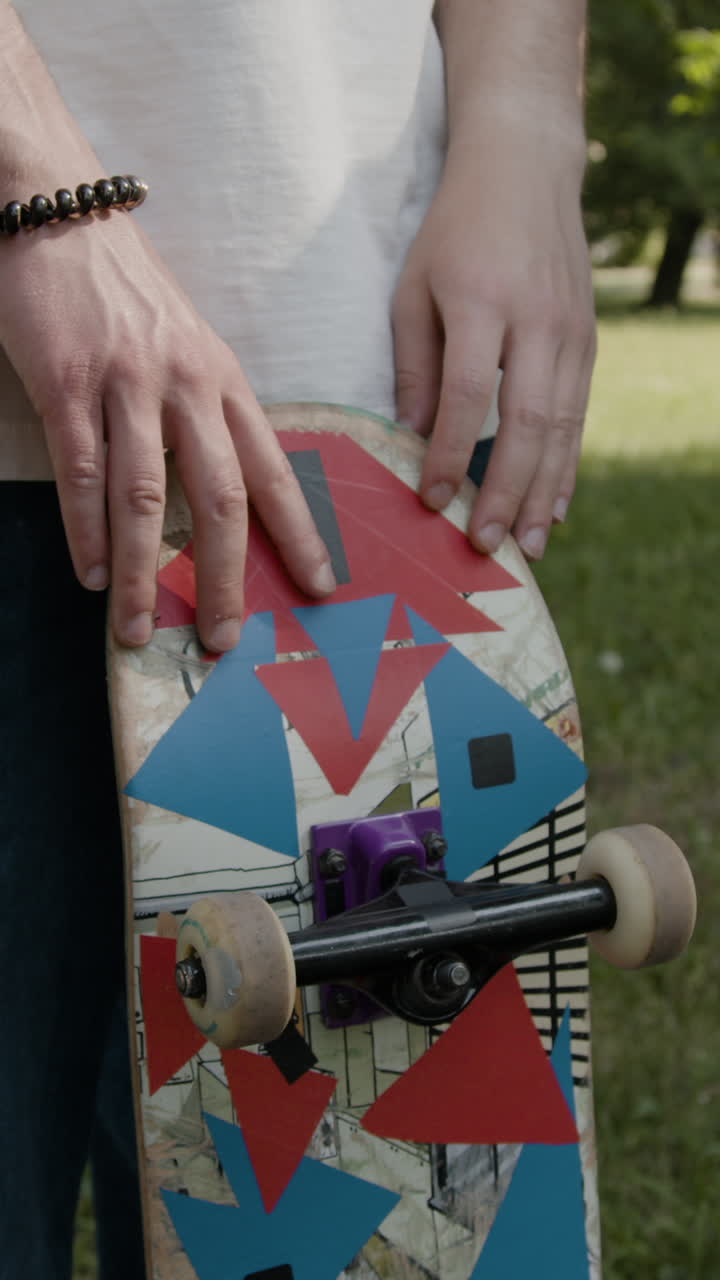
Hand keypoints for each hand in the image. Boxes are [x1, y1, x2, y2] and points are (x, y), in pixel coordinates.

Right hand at [0, 214, 334, 649]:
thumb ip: (205, 410)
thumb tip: (222, 486)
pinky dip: (85, 530)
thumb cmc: (126, 288)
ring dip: (140, 572)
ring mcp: (127, 384)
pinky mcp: (67, 381)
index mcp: (224, 380)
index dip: (298, 534)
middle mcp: (186, 386)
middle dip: (223, 576)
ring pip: (144, 497)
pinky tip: (90, 572)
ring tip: (135, 627)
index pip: (273, 470)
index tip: (320, 586)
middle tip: (221, 638)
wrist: (60, 211)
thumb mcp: (187, 343)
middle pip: (219, 497)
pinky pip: (82, 470)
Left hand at [392, 132, 594, 558]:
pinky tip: (556, 506)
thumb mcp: (413, 286)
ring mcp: (571, 332)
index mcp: (482, 301)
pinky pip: (580, 414)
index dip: (449, 452)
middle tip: (485, 544)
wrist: (527, 169)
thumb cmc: (454, 232)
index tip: (431, 501)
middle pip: (525, 421)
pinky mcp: (588, 341)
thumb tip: (410, 437)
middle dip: (505, 490)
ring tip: (528, 545)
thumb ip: (413, 362)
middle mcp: (535, 319)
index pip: (467, 393)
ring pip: (562, 426)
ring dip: (543, 492)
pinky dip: (567, 464)